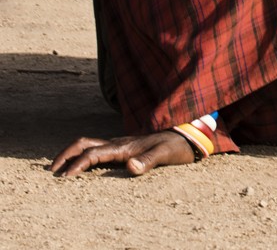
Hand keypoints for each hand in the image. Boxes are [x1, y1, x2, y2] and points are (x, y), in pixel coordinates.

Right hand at [50, 131, 195, 176]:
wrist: (187, 136)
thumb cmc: (176, 146)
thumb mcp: (165, 155)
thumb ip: (148, 161)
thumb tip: (130, 166)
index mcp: (124, 146)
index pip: (93, 154)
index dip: (77, 165)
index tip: (64, 178)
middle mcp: (118, 143)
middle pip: (83, 143)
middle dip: (65, 155)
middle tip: (51, 171)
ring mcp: (120, 144)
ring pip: (88, 144)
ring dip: (71, 154)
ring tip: (58, 168)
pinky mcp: (123, 148)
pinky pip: (96, 149)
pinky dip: (81, 156)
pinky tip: (78, 167)